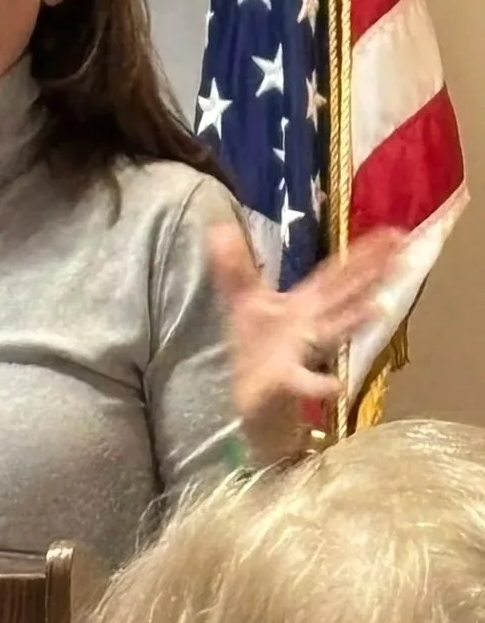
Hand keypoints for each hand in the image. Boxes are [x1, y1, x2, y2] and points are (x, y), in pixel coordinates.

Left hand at [207, 223, 404, 461]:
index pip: (335, 274)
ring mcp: (301, 352)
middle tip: (402, 252)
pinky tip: (334, 384)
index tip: (393, 234)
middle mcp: (310, 324)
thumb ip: (234, 267)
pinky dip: (318, 384)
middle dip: (370, 274)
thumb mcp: (242, 301)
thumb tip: (219, 227)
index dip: (362, 253)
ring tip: (377, 307)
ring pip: (330, 332)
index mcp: (303, 304)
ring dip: (351, 322)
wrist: (252, 394)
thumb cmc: (256, 346)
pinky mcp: (285, 380)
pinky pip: (302, 382)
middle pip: (342, 295)